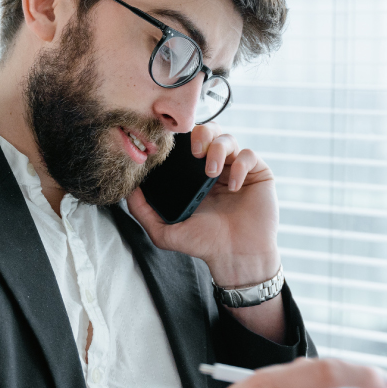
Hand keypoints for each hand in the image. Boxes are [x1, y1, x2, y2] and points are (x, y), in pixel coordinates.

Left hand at [126, 123, 278, 286]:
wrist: (237, 256)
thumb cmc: (205, 244)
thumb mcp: (165, 232)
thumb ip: (143, 212)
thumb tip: (128, 190)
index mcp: (195, 177)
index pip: (188, 144)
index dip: (181, 139)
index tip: (173, 146)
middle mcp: (217, 168)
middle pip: (209, 132)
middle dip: (200, 134)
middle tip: (195, 152)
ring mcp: (238, 170)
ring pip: (229, 138)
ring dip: (218, 149)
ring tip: (211, 173)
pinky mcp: (258, 173)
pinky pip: (249, 154)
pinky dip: (240, 165)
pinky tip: (235, 186)